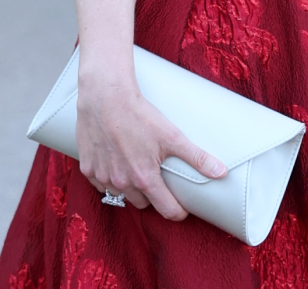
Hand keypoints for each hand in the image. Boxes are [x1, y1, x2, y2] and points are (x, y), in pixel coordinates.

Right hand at [74, 61, 227, 218]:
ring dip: (129, 188)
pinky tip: (114, 163)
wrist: (105, 96)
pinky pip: (100, 184)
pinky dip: (108, 178)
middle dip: (152, 196)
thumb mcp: (172, 136)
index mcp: (145, 179)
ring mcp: (102, 176)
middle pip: (143, 204)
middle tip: (156, 178)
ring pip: (120, 195)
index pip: (167, 211)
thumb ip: (197, 157)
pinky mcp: (87, 167)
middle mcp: (122, 183)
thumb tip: (221, 172)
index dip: (178, 210)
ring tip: (135, 169)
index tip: (181, 205)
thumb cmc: (139, 115)